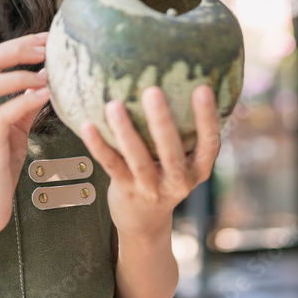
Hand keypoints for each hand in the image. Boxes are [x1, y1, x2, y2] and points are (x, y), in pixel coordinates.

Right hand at [0, 32, 49, 241]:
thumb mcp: (13, 133)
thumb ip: (24, 107)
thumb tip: (47, 81)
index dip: (14, 45)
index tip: (45, 38)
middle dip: (14, 50)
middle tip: (45, 47)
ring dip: (17, 75)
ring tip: (46, 75)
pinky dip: (22, 102)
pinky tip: (44, 96)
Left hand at [79, 85, 220, 236]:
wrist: (145, 222)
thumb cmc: (166, 174)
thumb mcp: (184, 158)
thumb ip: (185, 129)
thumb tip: (178, 75)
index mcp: (198, 168)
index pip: (209, 142)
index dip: (207, 117)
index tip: (202, 88)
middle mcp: (179, 181)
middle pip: (172, 151)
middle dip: (162, 121)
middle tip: (152, 91)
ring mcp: (152, 189)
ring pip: (138, 160)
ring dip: (125, 132)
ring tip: (113, 105)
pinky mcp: (126, 191)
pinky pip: (111, 165)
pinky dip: (99, 146)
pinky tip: (87, 125)